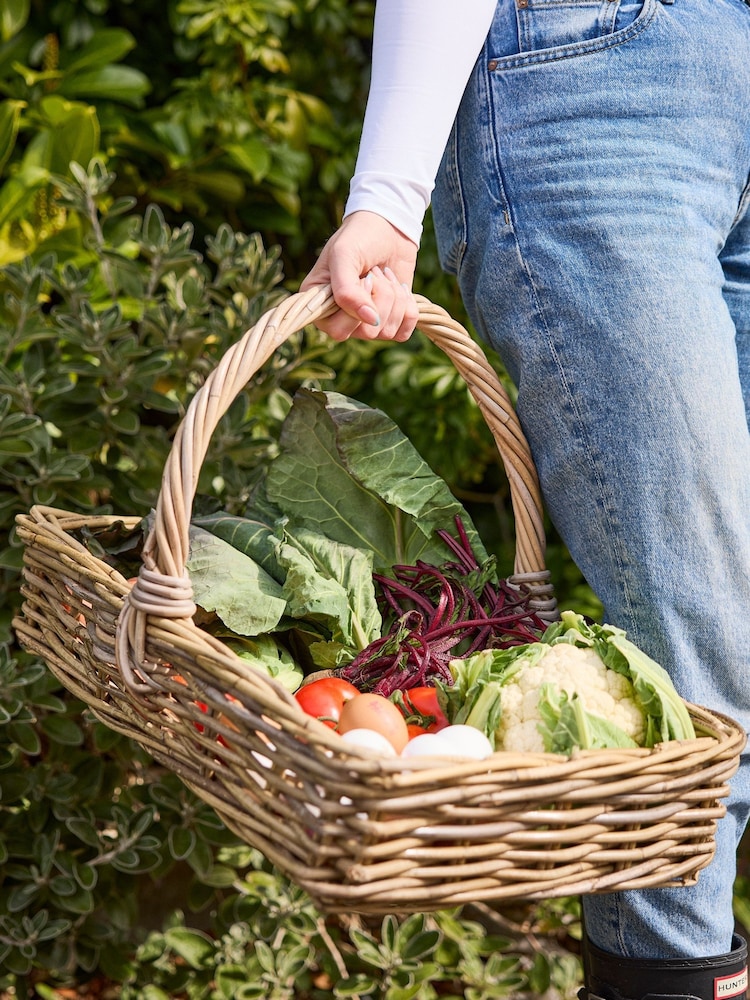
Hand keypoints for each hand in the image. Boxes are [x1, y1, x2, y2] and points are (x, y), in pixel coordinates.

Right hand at [299, 211, 419, 341]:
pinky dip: (408, 309)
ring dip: (395, 298)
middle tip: (375, 274)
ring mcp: (366, 322)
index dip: (357, 308)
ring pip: (387, 332)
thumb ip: (347, 291)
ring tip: (385, 275)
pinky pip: (403, 333)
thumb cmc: (358, 237)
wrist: (389, 226)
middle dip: (381, 300)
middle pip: (368, 333)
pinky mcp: (390, 320)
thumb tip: (371, 320)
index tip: (363, 279)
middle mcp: (340, 319)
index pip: (339, 330)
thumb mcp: (344, 256)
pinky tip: (400, 288)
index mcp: (319, 306)